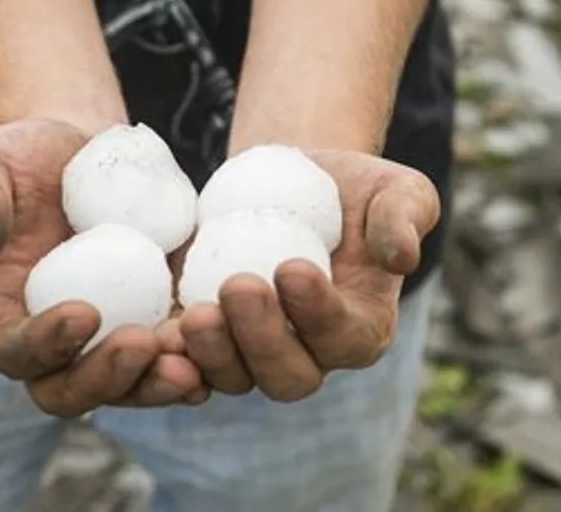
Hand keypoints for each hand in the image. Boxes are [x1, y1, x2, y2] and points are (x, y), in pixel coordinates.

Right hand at [0, 118, 205, 416]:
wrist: (80, 150)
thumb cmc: (18, 156)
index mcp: (0, 316)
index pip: (14, 351)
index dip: (44, 344)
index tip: (82, 313)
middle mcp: (50, 344)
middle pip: (71, 390)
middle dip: (108, 378)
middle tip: (143, 344)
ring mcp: (105, 340)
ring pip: (129, 387)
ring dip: (157, 383)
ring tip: (191, 365)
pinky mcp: (152, 321)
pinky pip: (173, 357)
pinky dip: (198, 360)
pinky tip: (226, 344)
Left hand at [162, 149, 440, 401]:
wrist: (291, 183)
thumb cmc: (355, 188)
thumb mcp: (398, 188)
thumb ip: (407, 217)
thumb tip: (402, 256)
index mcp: (362, 329)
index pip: (344, 337)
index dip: (319, 313)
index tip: (293, 267)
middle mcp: (310, 355)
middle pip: (287, 376)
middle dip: (261, 340)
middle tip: (238, 288)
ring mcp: (253, 353)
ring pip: (234, 377)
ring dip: (212, 353)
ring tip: (194, 314)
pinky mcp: (210, 338)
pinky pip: (189, 364)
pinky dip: (171, 358)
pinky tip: (153, 334)